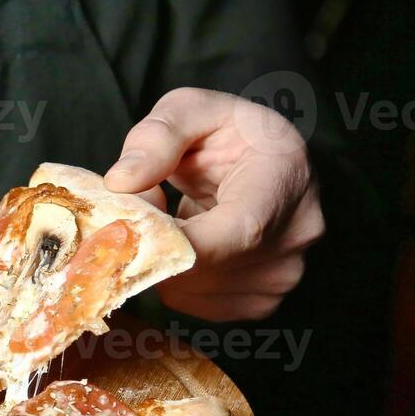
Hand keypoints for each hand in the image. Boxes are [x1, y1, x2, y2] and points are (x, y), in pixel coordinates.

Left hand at [103, 87, 324, 321]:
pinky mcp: (261, 303)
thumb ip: (155, 138)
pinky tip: (190, 244)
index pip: (233, 233)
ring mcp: (281, 277)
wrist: (270, 165)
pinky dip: (175, 278)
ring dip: (163, 259)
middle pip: (200, 267)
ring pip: (187, 291)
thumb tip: (120, 183)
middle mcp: (294, 236)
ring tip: (178, 219)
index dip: (173, 239)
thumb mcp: (191, 110)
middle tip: (150, 202)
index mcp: (285, 179)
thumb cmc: (230, 134)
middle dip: (155, 239)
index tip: (131, 221)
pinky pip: (192, 304)